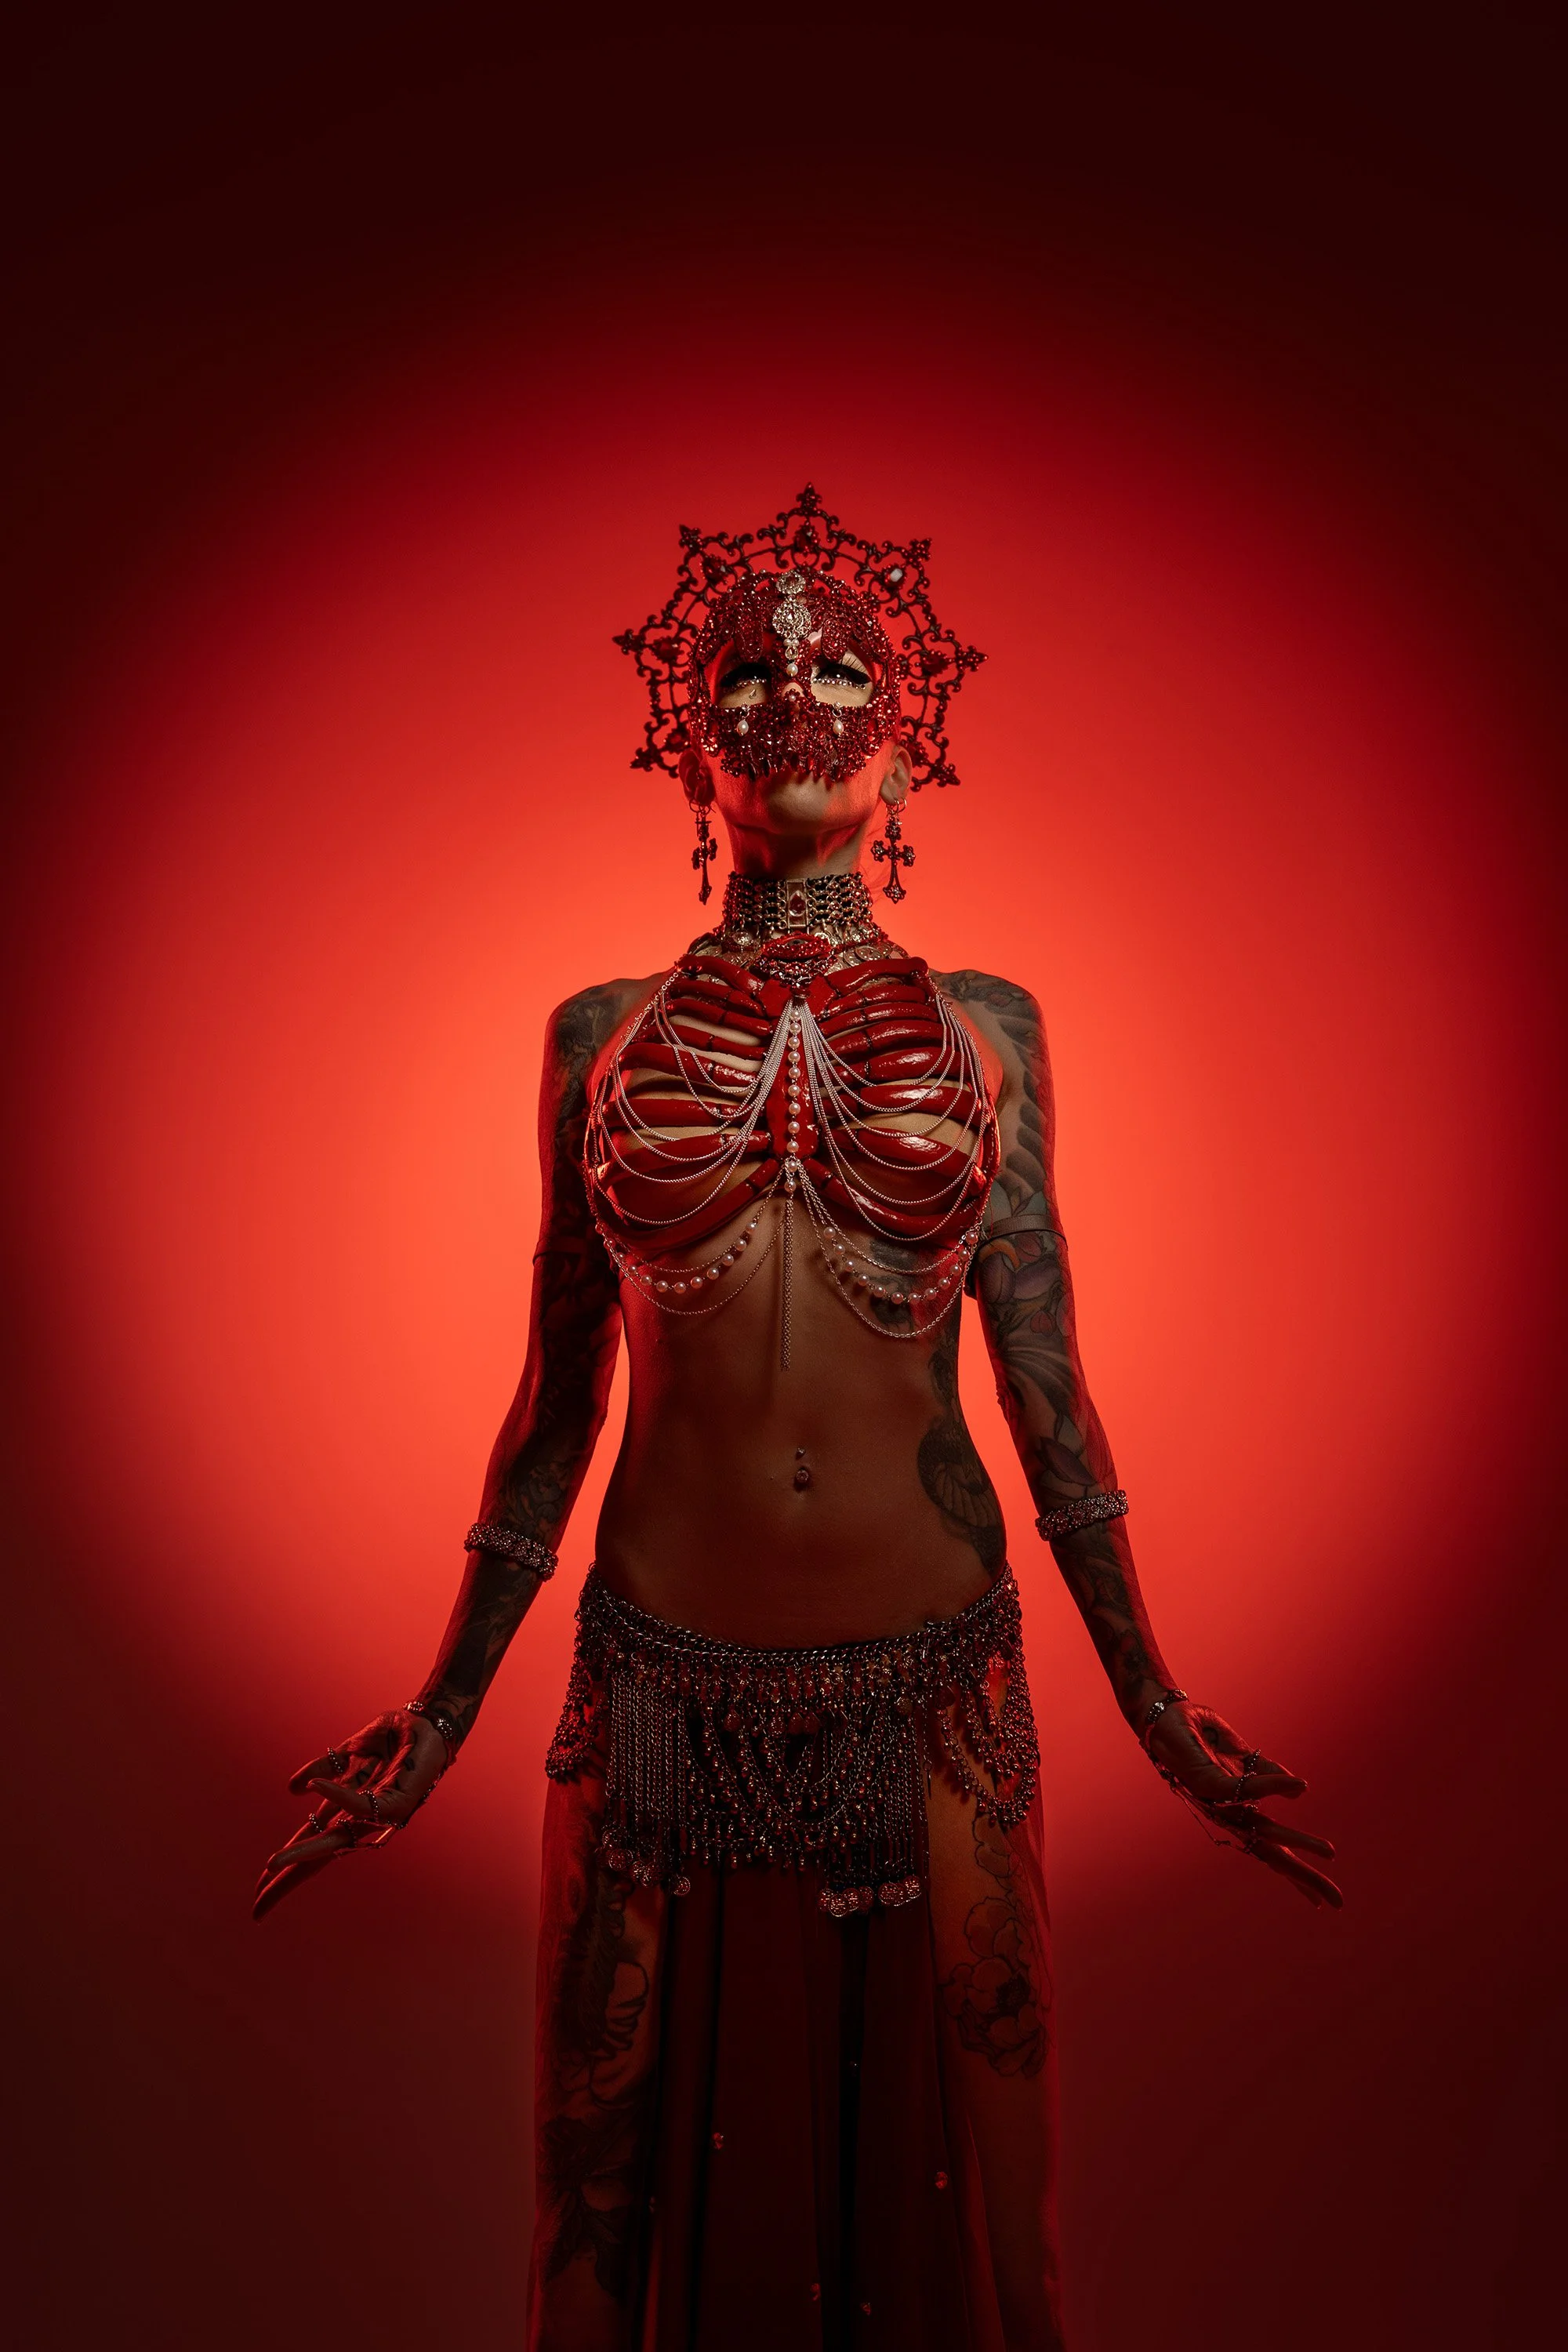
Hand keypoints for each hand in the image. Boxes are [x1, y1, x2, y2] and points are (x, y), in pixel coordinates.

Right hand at [252, 1710, 448, 1920]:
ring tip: (271, 1865)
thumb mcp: (352, 1751)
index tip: (259, 1893)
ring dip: (303, 1851)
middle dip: (288, 1880)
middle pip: (317, 1854)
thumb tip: (293, 1789)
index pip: (311, 1841)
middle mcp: (361, 1816)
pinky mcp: (396, 1802)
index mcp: (348, 1808)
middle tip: (258, 1906)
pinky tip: (315, 1787)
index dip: (286, 1866)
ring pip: (335, 1840)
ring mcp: (378, 1813)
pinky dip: (337, 1794)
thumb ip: (325, 1766)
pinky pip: (361, 1802)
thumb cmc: (395, 1738)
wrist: (429, 1721)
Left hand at [1147, 1700, 1341, 1909]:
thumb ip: (1266, 1771)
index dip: (1296, 1870)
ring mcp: (1216, 1801)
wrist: (1162, 1712)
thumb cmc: (1198, 1734)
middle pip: (1270, 1852)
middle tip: (1336, 1901)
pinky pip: (1243, 1790)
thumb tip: (1298, 1789)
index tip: (1320, 1901)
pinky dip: (1271, 1787)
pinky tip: (1296, 1788)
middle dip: (1302, 1876)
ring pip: (1261, 1830)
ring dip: (1296, 1840)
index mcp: (1237, 1807)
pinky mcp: (1204, 1782)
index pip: (1271, 1847)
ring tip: (1330, 1852)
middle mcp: (1228, 1811)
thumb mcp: (1241, 1752)